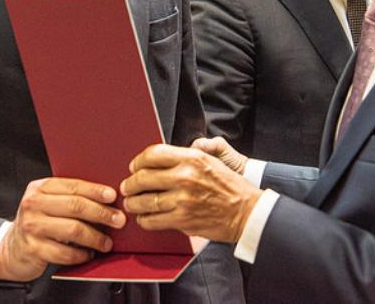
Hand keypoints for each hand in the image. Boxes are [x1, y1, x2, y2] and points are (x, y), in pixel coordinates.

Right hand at [0, 177, 125, 281]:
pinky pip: (64, 253)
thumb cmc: (38, 222)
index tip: (112, 197)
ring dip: (95, 237)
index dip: (95, 191)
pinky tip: (88, 254)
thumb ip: (69, 197)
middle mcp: (33, 204)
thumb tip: (106, 199)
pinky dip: (81, 254)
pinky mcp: (33, 248)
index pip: (73, 186)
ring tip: (106, 242)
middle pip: (75, 206)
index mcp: (40, 188)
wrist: (12, 248)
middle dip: (101, 213)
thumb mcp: (48, 203)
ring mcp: (32, 227)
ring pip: (73, 230)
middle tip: (118, 220)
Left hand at [120, 144, 261, 242]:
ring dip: (134, 203)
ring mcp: (183, 199)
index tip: (134, 166)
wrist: (247, 212)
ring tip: (131, 203)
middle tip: (127, 186)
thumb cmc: (230, 187)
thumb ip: (186, 158)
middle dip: (130, 183)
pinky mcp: (183, 220)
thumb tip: (160, 159)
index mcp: (192, 158)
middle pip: (144, 177)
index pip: (153, 154)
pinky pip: (153, 220)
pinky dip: (144, 220)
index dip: (138, 161)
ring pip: (145, 201)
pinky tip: (144, 217)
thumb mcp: (211, 161)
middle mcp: (185, 176)